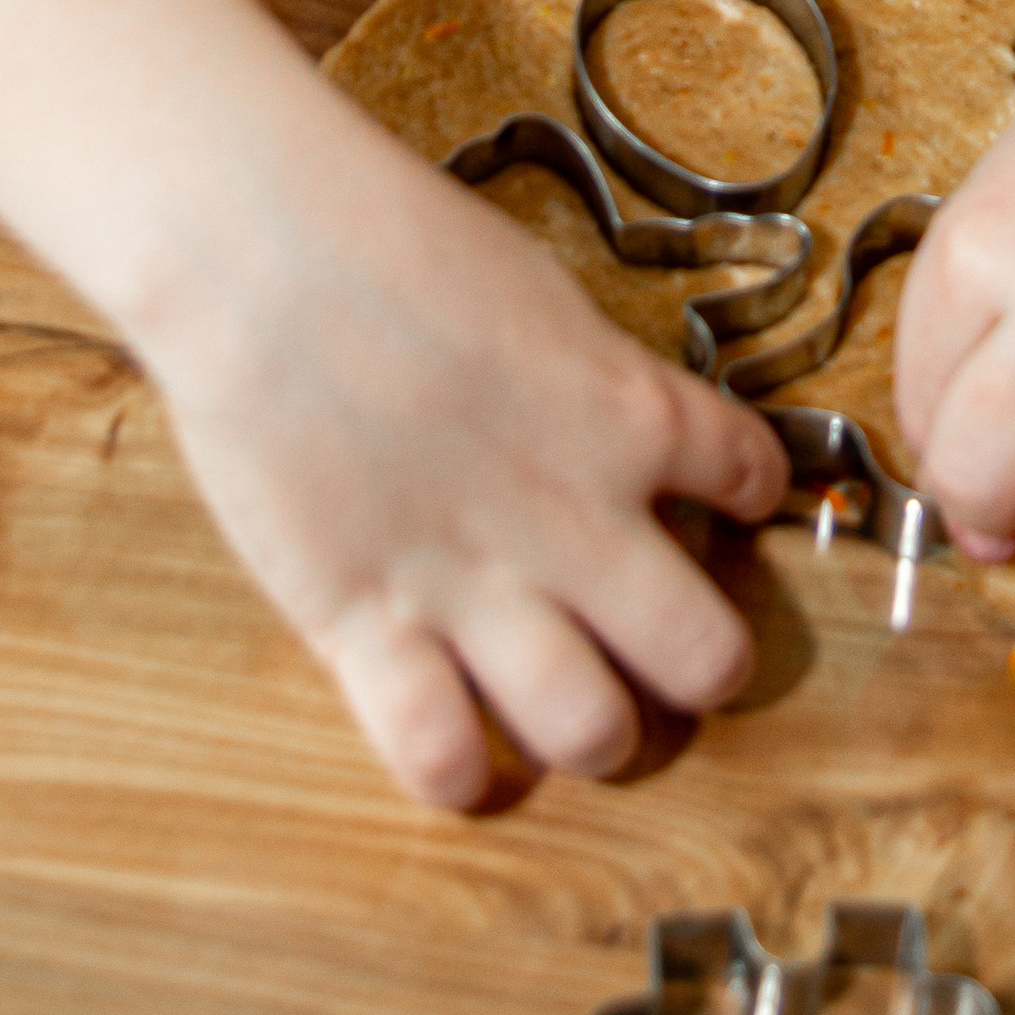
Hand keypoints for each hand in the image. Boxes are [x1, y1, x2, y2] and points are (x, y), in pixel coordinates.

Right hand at [143, 123, 787, 805]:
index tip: (722, 496)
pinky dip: (463, 772)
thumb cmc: (392, 241)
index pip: (752, 477)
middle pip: (705, 657)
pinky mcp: (364, 625)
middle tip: (663, 649)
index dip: (748, 494)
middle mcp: (576, 519)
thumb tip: (625, 428)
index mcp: (630, 415)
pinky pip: (440, 755)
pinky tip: (463, 744)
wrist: (262, 253)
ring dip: (597, 733)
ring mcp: (472, 585)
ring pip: (592, 731)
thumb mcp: (540, 295)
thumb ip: (595, 382)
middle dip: (701, 669)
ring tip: (573, 707)